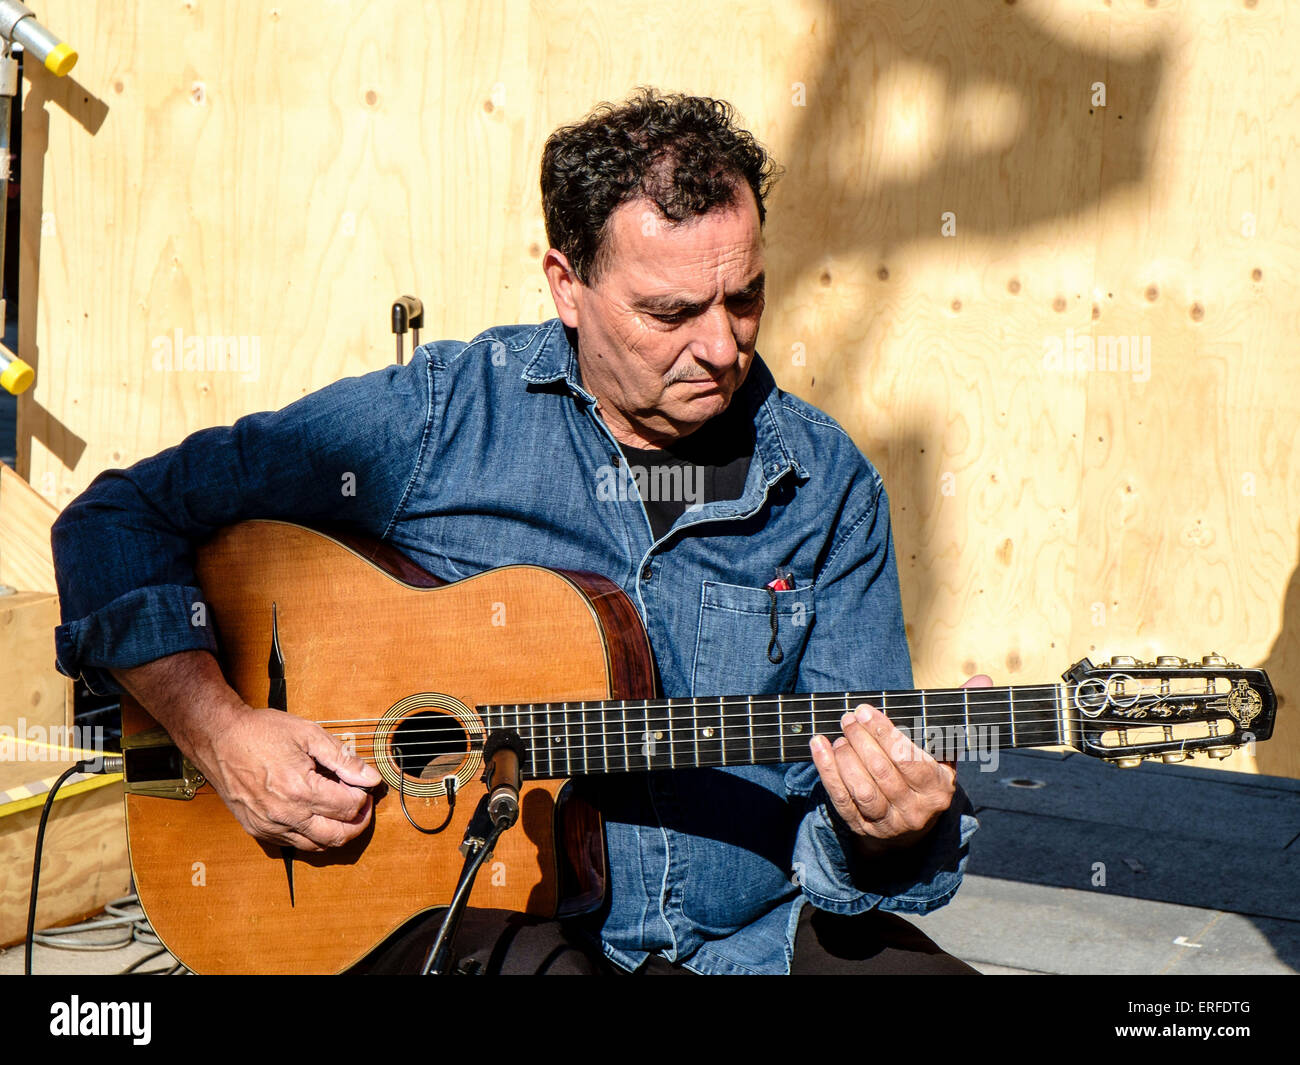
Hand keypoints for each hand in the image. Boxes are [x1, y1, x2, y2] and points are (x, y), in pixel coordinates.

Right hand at [188, 706, 382, 851]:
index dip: (364, 796)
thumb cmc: (260, 732)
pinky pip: (293, 844)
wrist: (218, 738)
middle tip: (363, 806)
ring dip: (337, 833)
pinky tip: (316, 816)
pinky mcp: (257, 830)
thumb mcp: (308, 734)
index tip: (365, 786)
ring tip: (342, 812)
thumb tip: (370, 777)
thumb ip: (343, 758)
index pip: (349, 807)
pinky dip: (312, 836)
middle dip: (358, 823)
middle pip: (337, 836)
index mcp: (300, 790)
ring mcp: (270, 826)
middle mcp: (285, 815)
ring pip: (316, 846)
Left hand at [810, 674, 992, 858]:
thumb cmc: (926, 774)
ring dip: (845, 757)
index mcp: (937, 788)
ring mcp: (887, 823)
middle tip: (848, 717)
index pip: (909, 761)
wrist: (912, 825)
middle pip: (882, 772)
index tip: (866, 710)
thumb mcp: (944, 750)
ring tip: (840, 733)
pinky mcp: (862, 827)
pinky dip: (827, 771)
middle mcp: (914, 810)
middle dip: (861, 740)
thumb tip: (983, 679)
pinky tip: (819, 746)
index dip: (884, 734)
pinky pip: (841, 799)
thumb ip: (957, 714)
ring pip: (862, 789)